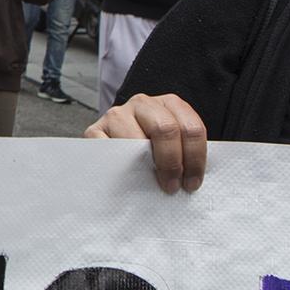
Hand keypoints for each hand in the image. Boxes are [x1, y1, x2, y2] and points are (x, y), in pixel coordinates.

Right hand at [83, 93, 207, 193]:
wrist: (117, 142)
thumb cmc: (151, 149)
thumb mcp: (173, 143)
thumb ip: (184, 151)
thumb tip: (191, 180)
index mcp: (168, 104)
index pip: (190, 128)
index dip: (195, 158)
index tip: (192, 182)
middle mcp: (143, 103)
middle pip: (166, 129)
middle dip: (172, 163)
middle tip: (172, 186)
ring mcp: (116, 115)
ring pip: (136, 140)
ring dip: (145, 167)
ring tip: (150, 183)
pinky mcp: (94, 130)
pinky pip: (110, 151)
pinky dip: (119, 168)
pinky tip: (126, 177)